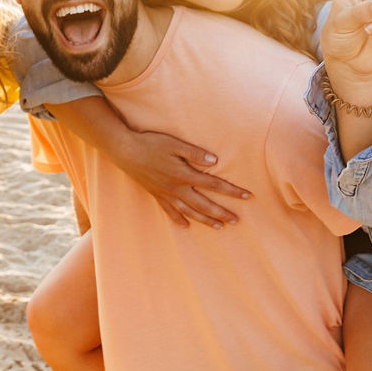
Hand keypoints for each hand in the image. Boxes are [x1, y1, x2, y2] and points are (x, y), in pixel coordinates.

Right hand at [112, 128, 246, 228]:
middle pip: (204, 203)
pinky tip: (186, 225)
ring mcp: (165, 193)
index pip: (213, 184)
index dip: (231, 191)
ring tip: (219, 227)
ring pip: (189, 211)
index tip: (247, 196)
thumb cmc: (150, 144)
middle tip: (236, 220)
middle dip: (221, 212)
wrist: (124, 151)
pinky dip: (178, 219)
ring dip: (205, 219)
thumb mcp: (173, 143)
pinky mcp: (156, 194)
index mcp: (184, 174)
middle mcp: (176, 187)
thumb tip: (214, 161)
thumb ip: (194, 153)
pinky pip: (169, 211)